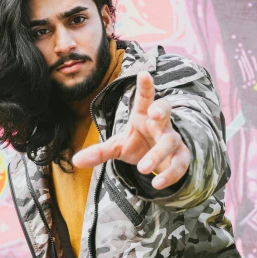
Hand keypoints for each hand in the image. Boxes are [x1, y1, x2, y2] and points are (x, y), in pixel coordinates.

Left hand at [73, 72, 190, 189]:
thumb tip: (75, 160)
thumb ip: (99, 152)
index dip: (145, 86)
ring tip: (142, 169)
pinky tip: (157, 184)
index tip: (144, 74)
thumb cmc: (138, 144)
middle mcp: (160, 123)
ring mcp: (172, 139)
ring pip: (170, 141)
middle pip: (165, 110)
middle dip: (161, 110)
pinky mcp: (181, 156)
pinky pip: (180, 163)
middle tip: (154, 113)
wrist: (159, 161)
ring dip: (157, 154)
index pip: (145, 97)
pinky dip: (170, 174)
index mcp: (143, 115)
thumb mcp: (117, 146)